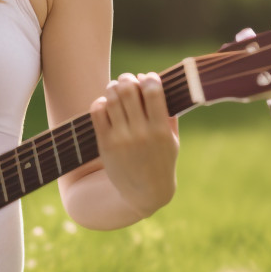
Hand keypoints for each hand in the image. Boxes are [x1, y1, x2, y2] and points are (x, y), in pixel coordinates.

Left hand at [89, 72, 178, 217]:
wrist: (144, 193)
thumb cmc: (161, 162)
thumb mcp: (172, 140)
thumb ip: (169, 114)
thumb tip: (154, 83)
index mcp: (160, 130)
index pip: (153, 91)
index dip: (149, 78)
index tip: (148, 78)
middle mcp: (140, 133)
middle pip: (128, 91)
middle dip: (127, 78)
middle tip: (127, 80)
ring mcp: (121, 138)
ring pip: (111, 99)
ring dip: (113, 87)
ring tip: (115, 88)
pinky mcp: (105, 143)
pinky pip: (97, 112)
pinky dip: (101, 102)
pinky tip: (106, 104)